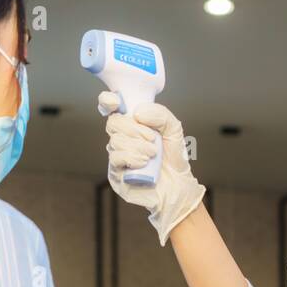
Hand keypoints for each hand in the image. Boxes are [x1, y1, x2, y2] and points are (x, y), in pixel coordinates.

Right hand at [98, 94, 205, 245]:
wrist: (178, 185)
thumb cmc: (173, 157)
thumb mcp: (173, 129)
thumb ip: (161, 114)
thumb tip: (137, 113)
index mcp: (130, 124)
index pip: (109, 106)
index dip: (107, 101)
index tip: (116, 102)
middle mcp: (120, 138)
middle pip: (113, 123)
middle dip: (134, 129)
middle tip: (152, 139)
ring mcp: (116, 156)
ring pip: (115, 141)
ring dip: (138, 146)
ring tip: (153, 155)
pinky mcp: (115, 173)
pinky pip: (116, 158)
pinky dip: (132, 157)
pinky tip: (145, 163)